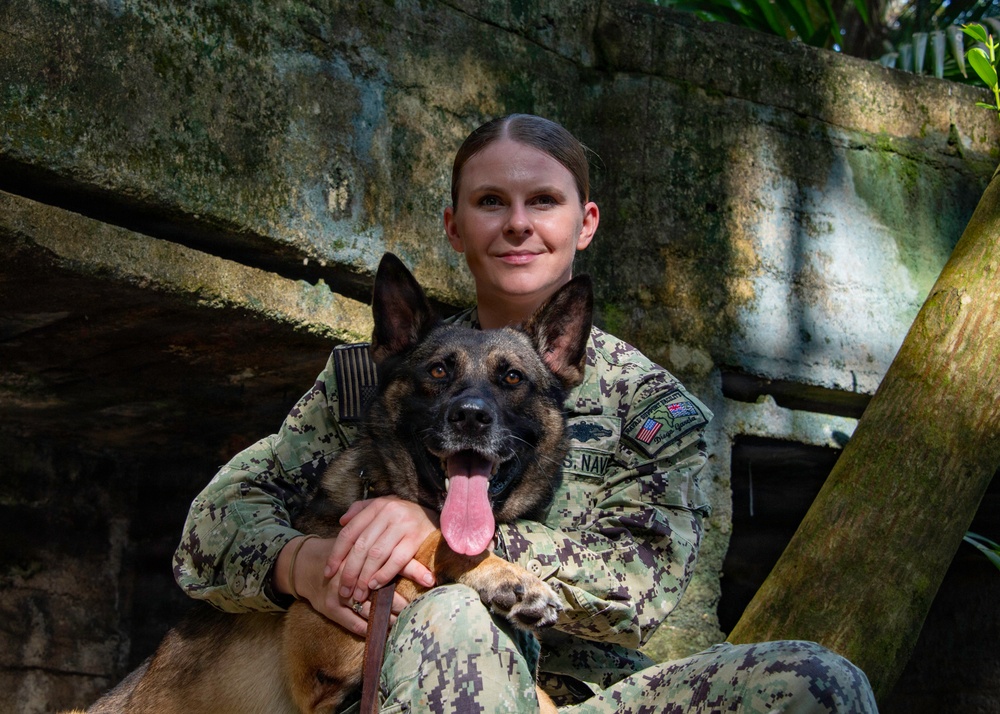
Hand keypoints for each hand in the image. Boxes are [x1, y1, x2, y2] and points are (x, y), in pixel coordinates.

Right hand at [275, 535, 411, 635]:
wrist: (306, 564)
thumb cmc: (342, 555)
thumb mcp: (361, 544)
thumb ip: (387, 546)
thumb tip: (420, 548)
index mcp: (361, 551)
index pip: (392, 559)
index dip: (413, 570)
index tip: (431, 580)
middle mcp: (349, 570)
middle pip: (380, 588)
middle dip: (400, 600)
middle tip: (417, 608)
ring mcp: (338, 591)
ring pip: (368, 608)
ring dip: (387, 617)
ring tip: (402, 621)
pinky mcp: (330, 607)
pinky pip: (352, 623)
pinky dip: (368, 628)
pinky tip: (382, 631)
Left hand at [325, 496, 437, 603]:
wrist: (436, 518)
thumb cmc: (404, 517)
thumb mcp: (383, 508)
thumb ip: (361, 510)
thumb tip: (341, 521)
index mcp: (377, 506)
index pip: (350, 532)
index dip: (337, 554)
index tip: (328, 573)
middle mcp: (389, 512)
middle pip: (362, 546)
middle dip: (350, 571)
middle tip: (343, 591)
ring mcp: (403, 525)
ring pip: (376, 554)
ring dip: (365, 577)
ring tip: (358, 594)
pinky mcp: (416, 538)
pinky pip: (396, 560)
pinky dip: (384, 574)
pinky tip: (376, 586)